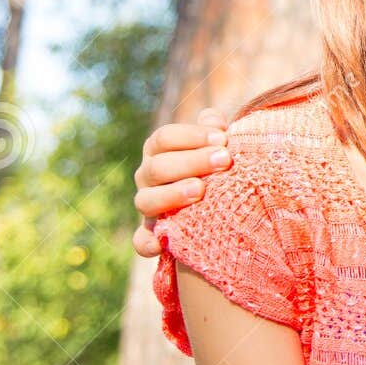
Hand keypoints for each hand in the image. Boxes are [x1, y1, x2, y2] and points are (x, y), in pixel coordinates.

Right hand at [132, 108, 230, 257]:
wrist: (222, 203)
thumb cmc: (217, 164)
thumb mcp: (217, 144)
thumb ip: (214, 129)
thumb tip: (213, 121)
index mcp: (159, 151)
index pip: (164, 138)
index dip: (192, 136)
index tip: (223, 138)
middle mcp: (148, 177)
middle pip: (157, 167)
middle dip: (191, 162)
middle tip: (224, 160)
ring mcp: (149, 206)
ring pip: (146, 201)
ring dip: (172, 195)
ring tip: (200, 190)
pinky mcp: (152, 234)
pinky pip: (141, 241)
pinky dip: (147, 243)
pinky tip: (162, 244)